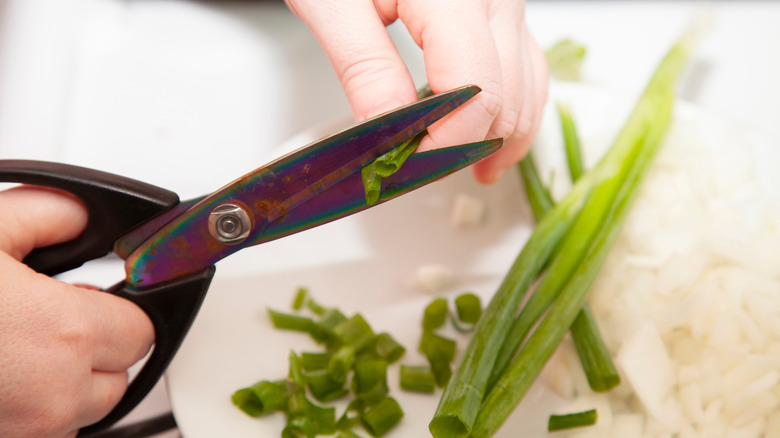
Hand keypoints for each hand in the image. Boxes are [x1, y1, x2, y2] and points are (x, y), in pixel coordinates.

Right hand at [0, 186, 153, 437]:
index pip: (142, 329)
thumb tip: (80, 218)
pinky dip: (30, 409)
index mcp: (62, 335)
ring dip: (63, 384)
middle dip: (96, 347)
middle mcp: (50, 398)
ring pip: (80, 413)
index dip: (122, 308)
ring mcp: (21, 434)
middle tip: (51, 318)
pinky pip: (41, 433)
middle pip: (118, 376)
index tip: (100, 297)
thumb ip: (51, 212)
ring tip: (13, 348)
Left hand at [285, 0, 547, 183]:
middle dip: (467, 144)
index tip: (408, 164)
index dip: (446, 142)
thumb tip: (392, 132)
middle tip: (422, 169)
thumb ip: (365, 67)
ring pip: (527, 86)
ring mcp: (506, 0)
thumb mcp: (333, 3)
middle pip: (506, 96)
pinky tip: (496, 133)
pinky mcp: (502, 9)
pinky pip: (526, 66)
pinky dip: (514, 106)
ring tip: (471, 168)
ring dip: (501, 135)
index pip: (475, 92)